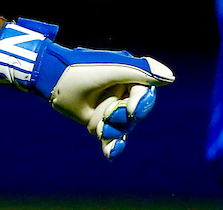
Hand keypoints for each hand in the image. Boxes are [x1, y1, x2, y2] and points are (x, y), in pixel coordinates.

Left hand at [0, 19, 173, 158]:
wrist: (52, 79)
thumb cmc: (82, 68)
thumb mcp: (113, 68)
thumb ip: (141, 71)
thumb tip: (170, 78)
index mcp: (127, 76)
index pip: (145, 95)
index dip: (142, 104)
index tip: (132, 110)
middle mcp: (121, 92)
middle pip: (133, 116)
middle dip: (120, 117)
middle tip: (107, 114)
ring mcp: (109, 108)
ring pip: (121, 128)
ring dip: (109, 128)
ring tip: (96, 123)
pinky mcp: (97, 121)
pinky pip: (110, 138)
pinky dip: (111, 146)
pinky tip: (109, 153)